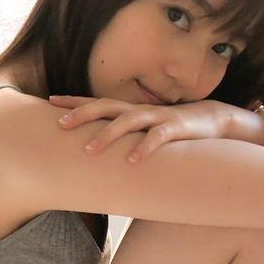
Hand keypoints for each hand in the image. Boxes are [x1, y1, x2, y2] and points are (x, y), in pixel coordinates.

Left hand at [50, 95, 234, 162]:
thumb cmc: (170, 131)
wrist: (213, 121)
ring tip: (89, 150)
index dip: (74, 101)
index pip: (96, 102)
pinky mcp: (175, 129)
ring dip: (107, 135)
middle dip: (82, 115)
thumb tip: (96, 153)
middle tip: (61, 126)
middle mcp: (139, 111)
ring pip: (127, 122)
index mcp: (129, 110)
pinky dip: (144, 149)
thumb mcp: (143, 131)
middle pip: (105, 107)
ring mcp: (157, 118)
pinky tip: (132, 162)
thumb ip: (123, 136)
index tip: (50, 102)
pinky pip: (157, 139)